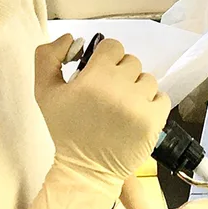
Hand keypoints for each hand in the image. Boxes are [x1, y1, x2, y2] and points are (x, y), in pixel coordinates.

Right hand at [22, 34, 170, 208]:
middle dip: (120, 75)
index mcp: (95, 77)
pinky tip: (136, 115)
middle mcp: (120, 87)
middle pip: (131, 62)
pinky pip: (162, 98)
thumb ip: (48, 58)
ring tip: (122, 107)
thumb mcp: (44, 92)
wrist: (86, 170)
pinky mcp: (154, 121)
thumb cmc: (66, 130)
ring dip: (137, 89)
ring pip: (147, 79)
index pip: (113, 47)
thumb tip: (69, 38)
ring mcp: (140, 105)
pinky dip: (152, 104)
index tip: (98, 76)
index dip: (105, 59)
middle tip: (108, 96)